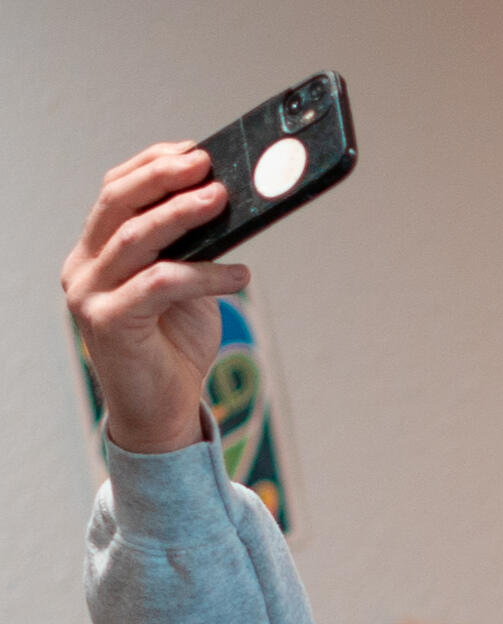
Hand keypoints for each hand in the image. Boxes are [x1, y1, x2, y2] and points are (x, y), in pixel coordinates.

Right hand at [61, 143, 250, 453]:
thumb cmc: (175, 350)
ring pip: (135, 237)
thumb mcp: (187, 290)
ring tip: (222, 200)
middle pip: (117, 203)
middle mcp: (82, 267)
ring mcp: (89, 293)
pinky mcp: (107, 322)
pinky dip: (203, 274)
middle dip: (163, 177)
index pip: (116, 193)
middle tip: (207, 164)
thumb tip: (226, 207)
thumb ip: (192, 251)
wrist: (162, 415)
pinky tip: (241, 276)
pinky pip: (159, 283)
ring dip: (182, 214)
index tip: (194, 150)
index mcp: (96, 252)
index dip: (152, 166)